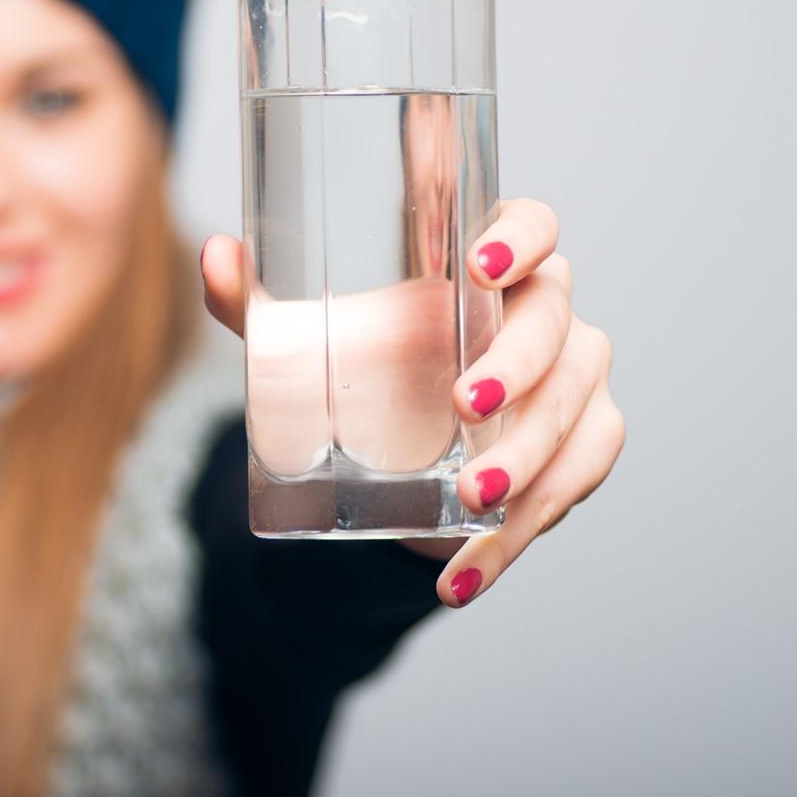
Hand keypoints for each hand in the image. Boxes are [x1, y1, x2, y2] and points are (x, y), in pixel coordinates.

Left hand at [199, 197, 624, 609]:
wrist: (401, 454)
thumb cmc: (372, 368)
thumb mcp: (309, 337)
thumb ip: (258, 300)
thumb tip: (214, 255)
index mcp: (492, 265)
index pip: (535, 225)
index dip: (522, 237)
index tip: (480, 266)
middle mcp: (548, 312)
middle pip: (555, 324)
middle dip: (516, 367)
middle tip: (463, 407)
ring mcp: (574, 379)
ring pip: (573, 411)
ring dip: (527, 461)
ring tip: (472, 500)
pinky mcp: (583, 444)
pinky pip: (572, 484)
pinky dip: (519, 535)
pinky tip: (467, 572)